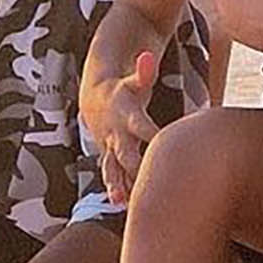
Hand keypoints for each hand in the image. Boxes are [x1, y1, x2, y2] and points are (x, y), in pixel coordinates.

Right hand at [101, 51, 161, 203]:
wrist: (95, 98)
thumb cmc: (125, 88)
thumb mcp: (134, 79)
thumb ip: (143, 71)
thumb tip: (148, 56)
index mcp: (127, 115)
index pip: (142, 127)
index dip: (153, 135)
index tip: (166, 143)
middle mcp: (117, 134)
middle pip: (125, 153)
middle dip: (134, 167)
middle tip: (147, 182)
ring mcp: (111, 147)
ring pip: (113, 169)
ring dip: (118, 184)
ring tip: (122, 202)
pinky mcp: (110, 157)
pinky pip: (112, 175)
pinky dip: (118, 189)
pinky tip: (124, 206)